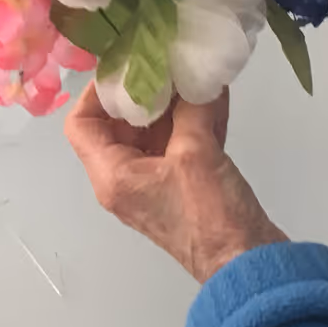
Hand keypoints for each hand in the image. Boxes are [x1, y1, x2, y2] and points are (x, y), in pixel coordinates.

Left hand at [64, 88, 286, 282]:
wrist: (246, 263)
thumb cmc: (210, 216)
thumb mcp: (197, 152)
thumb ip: (192, 109)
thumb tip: (194, 76)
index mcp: (113, 175)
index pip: (81, 125)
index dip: (97, 93)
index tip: (127, 67)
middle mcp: (125, 180)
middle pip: (118, 125)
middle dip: (144, 92)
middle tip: (166, 62)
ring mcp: (154, 184)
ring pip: (153, 132)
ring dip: (174, 104)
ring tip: (193, 72)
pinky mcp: (182, 186)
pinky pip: (179, 144)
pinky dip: (193, 120)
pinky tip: (214, 96)